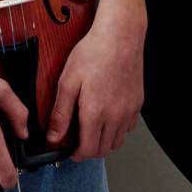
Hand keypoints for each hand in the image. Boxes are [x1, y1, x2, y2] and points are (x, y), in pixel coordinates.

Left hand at [46, 3, 145, 159]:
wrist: (121, 35)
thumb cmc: (94, 53)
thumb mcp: (67, 81)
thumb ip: (60, 114)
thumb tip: (53, 137)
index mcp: (95, 112)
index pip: (87, 150)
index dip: (76, 155)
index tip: (69, 151)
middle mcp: (115, 115)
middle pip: (103, 150)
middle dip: (88, 151)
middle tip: (77, 141)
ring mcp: (129, 110)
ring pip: (117, 142)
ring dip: (103, 143)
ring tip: (91, 130)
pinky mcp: (138, 103)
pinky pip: (128, 128)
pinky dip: (117, 130)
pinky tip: (107, 118)